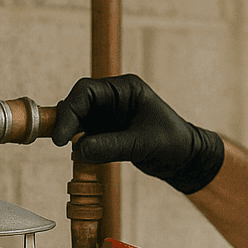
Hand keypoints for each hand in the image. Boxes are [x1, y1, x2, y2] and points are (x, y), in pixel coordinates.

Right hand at [52, 74, 223, 193]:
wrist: (185, 159)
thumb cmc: (173, 143)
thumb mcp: (143, 144)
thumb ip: (111, 146)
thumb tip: (78, 150)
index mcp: (125, 89)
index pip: (87, 92)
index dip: (70, 111)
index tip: (63, 136)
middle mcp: (114, 98)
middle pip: (78, 103)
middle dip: (68, 122)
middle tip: (61, 144)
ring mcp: (109, 114)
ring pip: (79, 119)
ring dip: (73, 135)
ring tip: (74, 152)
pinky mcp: (107, 131)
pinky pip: (85, 135)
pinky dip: (80, 145)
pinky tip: (82, 157)